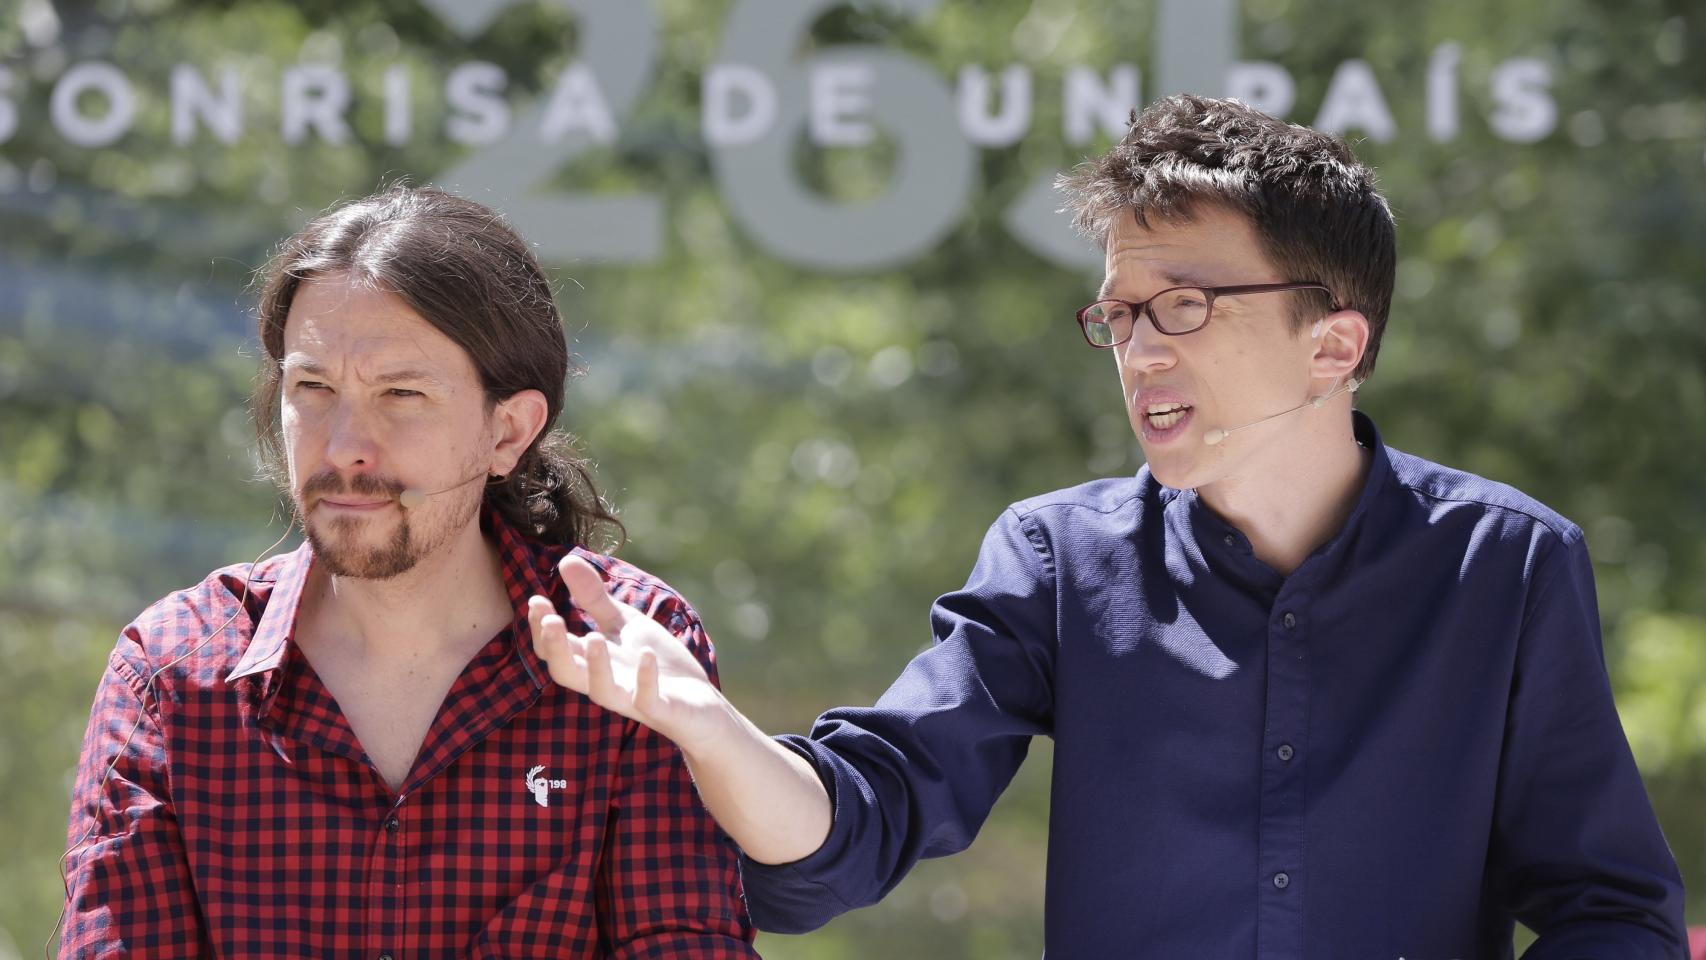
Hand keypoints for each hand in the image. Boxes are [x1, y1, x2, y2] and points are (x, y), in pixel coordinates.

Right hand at [529, 555, 729, 753]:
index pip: (554, 650)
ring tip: (593, 637)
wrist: (700, 701)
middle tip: (550, 620)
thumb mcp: (624, 623)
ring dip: (595, 666)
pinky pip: (647, 700)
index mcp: (591, 662)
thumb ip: (594, 598)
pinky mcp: (661, 710)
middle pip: (567, 673)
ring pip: (602, 691)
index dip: (540, 629)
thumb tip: (565, 559)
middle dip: (556, 648)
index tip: (536, 600)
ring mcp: (632, 698)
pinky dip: (645, 679)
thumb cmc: (655, 662)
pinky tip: (646, 654)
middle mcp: (605, 682)